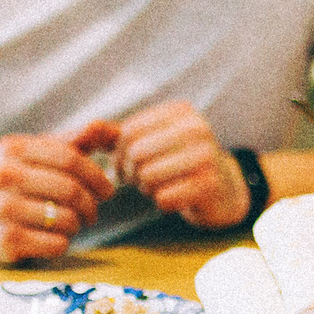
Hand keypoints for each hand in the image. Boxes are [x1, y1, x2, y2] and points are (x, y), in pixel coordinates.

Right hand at [0, 122, 118, 261]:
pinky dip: (64, 243)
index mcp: (11, 148)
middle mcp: (2, 175)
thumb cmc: (17, 185)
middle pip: (70, 189)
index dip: (97, 176)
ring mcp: (0, 209)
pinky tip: (55, 239)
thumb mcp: (37, 157)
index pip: (70, 158)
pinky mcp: (5, 241)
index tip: (108, 191)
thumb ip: (72, 142)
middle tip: (93, 213)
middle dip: (91, 205)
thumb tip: (103, 126)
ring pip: (66, 218)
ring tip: (71, 224)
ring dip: (77, 225)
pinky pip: (57, 243)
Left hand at [116, 100, 252, 228]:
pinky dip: (163, 203)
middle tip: (138, 181)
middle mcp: (197, 127)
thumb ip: (117, 135)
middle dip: (130, 173)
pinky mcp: (210, 184)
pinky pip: (164, 198)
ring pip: (148, 176)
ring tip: (156, 187)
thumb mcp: (151, 142)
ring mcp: (207, 155)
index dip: (118, 154)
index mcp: (180, 111)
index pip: (128, 131)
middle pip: (136, 153)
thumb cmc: (178, 164)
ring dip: (146, 188)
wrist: (223, 191)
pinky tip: (174, 198)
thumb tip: (90, 128)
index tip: (125, 166)